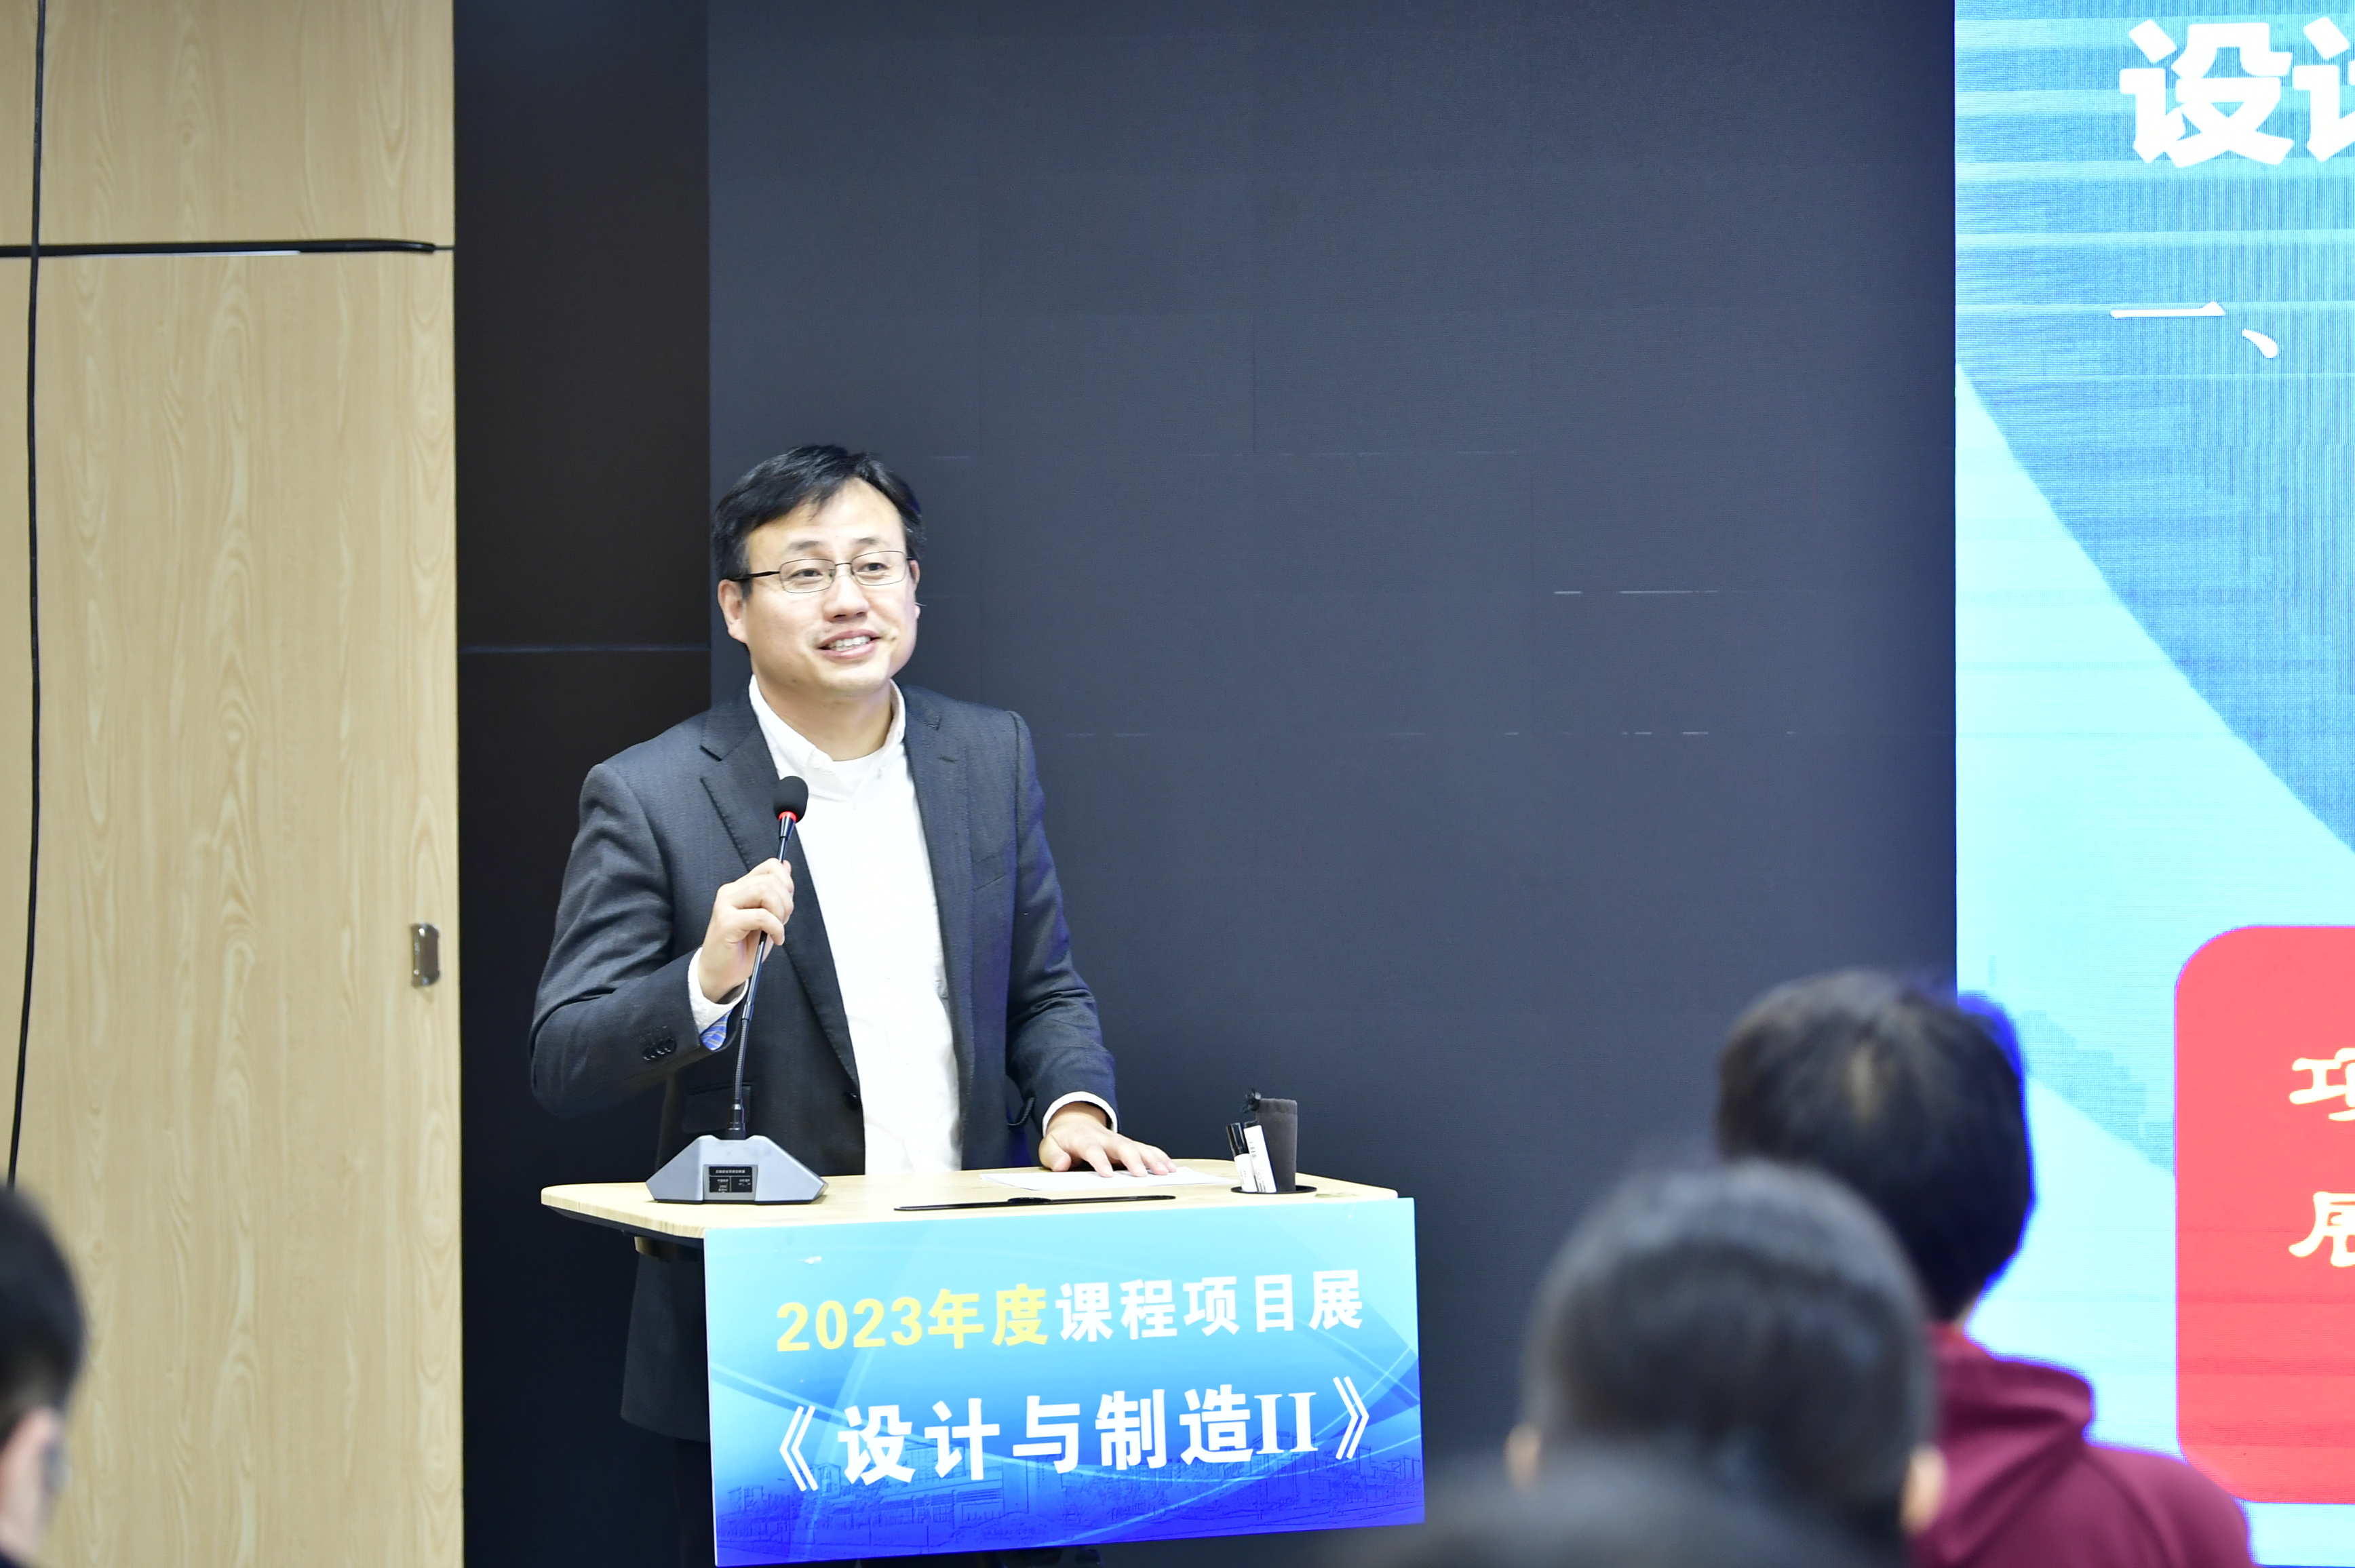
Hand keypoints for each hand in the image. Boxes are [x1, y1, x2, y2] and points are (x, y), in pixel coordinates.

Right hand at [696, 858, 793, 1003]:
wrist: (719, 974)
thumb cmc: (742, 949)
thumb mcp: (766, 918)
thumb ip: (775, 893)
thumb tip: (787, 866)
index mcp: (740, 888)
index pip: (770, 866)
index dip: (787, 882)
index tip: (787, 904)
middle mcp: (730, 892)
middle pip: (770, 879)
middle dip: (786, 901)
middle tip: (783, 922)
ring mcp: (725, 905)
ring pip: (765, 891)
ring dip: (780, 912)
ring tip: (777, 929)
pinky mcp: (726, 922)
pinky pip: (761, 916)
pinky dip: (775, 928)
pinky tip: (775, 938)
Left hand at [1039, 1103, 1173, 1176]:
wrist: (1075, 1122)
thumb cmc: (1063, 1140)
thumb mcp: (1049, 1146)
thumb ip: (1053, 1156)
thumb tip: (1061, 1164)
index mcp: (1083, 1139)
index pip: (1092, 1149)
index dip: (1100, 1161)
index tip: (1108, 1174)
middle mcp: (1104, 1138)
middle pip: (1121, 1146)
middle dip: (1133, 1160)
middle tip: (1142, 1175)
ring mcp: (1118, 1140)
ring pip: (1138, 1146)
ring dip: (1152, 1159)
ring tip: (1164, 1171)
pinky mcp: (1129, 1144)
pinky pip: (1146, 1148)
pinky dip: (1159, 1156)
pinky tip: (1170, 1166)